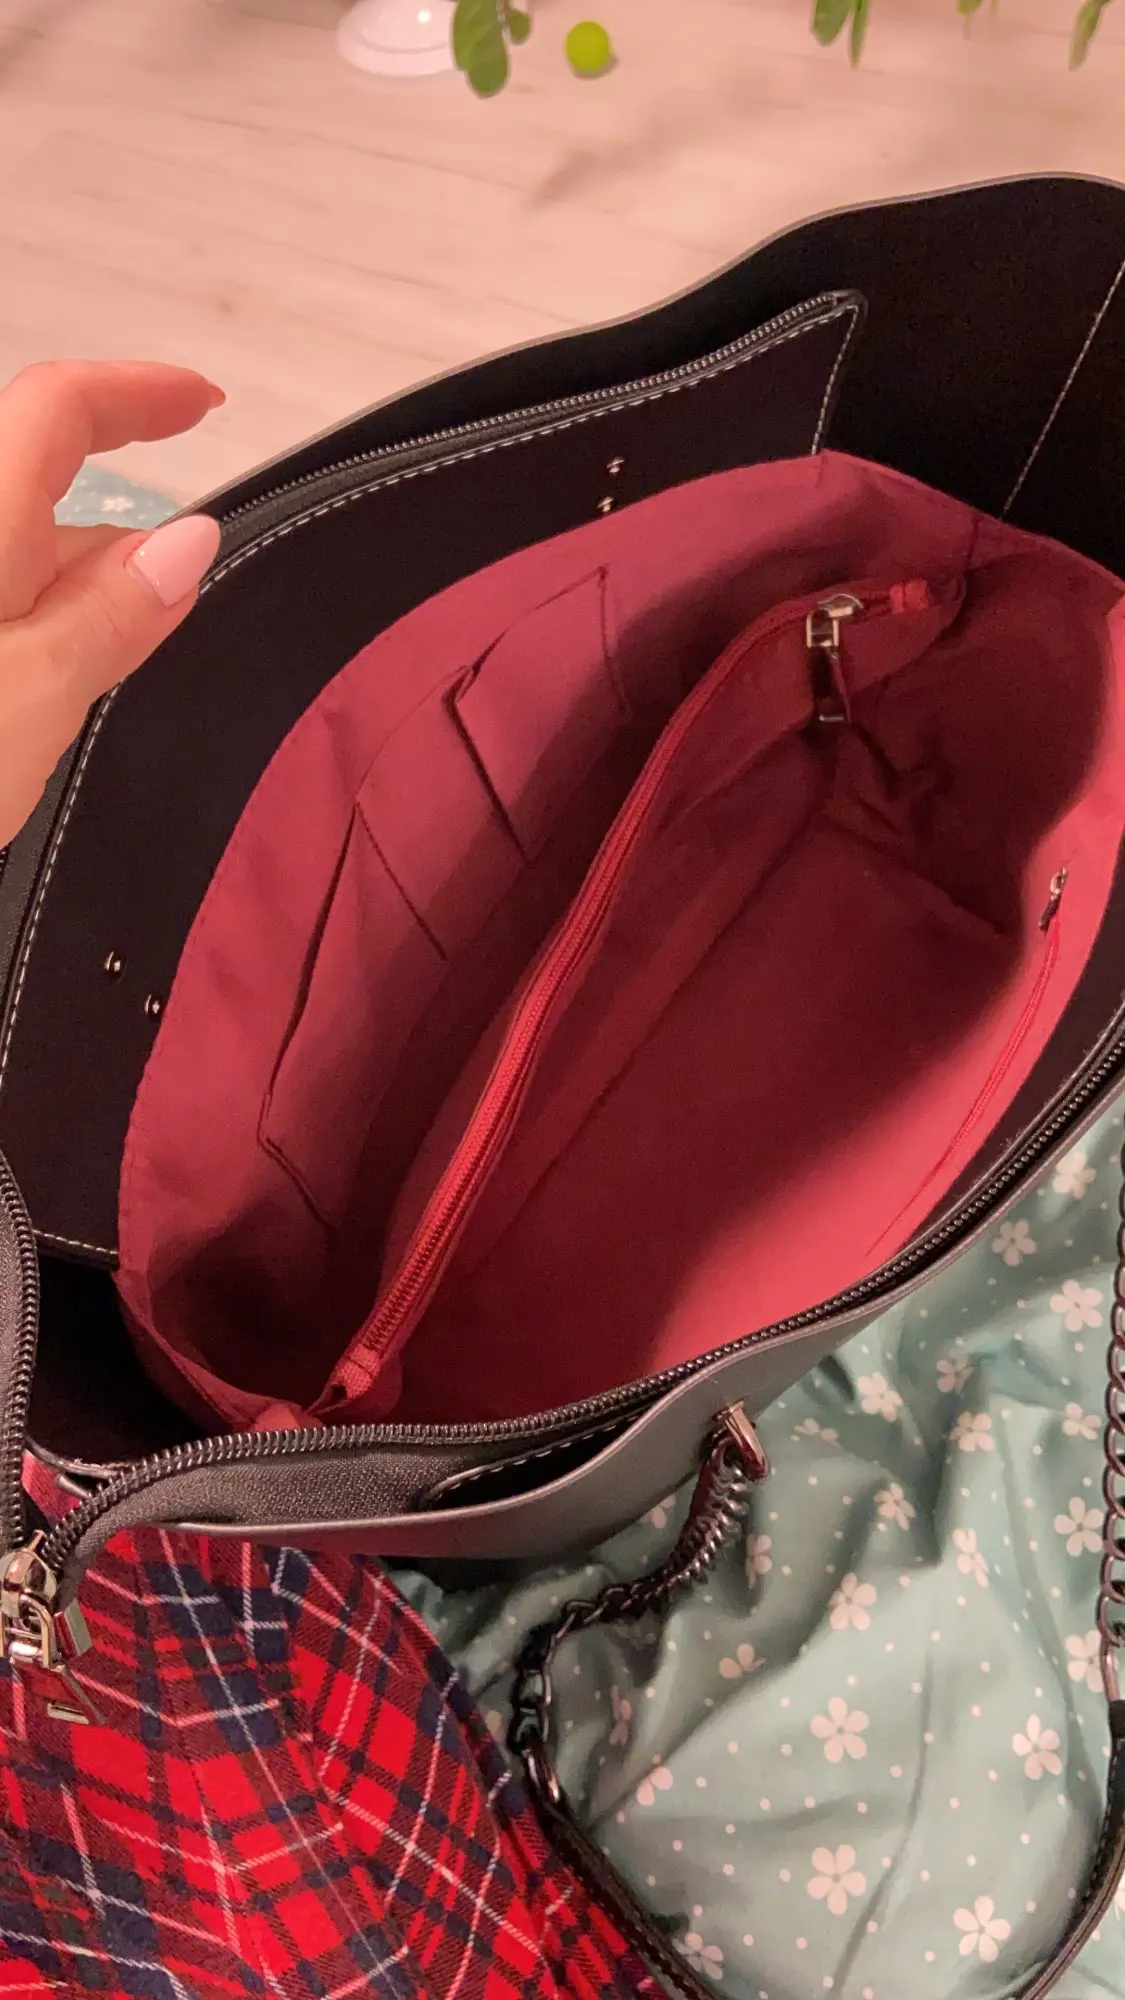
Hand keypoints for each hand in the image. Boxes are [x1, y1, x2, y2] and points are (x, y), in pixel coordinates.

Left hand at [0, 360, 224, 847]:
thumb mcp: (27, 701)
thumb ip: (108, 618)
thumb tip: (191, 539)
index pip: (53, 408)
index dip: (136, 390)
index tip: (205, 403)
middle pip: (33, 492)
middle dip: (114, 533)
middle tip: (181, 604)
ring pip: (9, 562)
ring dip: (71, 597)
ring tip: (109, 674)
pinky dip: (30, 638)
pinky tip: (42, 701)